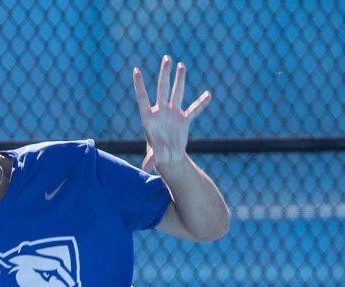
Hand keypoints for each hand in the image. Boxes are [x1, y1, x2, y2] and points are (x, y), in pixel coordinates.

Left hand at [132, 55, 211, 172]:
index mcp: (149, 118)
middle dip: (164, 75)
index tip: (136, 71)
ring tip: (181, 65)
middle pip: (162, 89)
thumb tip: (145, 169)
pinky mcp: (184, 120)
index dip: (139, 85)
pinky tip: (208, 95)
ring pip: (177, 93)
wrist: (168, 156)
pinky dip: (201, 104)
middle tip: (166, 58)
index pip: (143, 98)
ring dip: (180, 80)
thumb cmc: (158, 155)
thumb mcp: (155, 156)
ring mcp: (173, 114)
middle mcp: (161, 112)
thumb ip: (151, 159)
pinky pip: (194, 110)